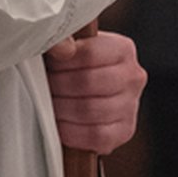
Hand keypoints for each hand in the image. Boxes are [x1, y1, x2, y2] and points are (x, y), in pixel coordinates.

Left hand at [44, 30, 146, 154]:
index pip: (89, 53)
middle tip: (44, 85)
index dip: (62, 61)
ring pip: (89, 110)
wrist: (92, 89)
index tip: (48, 64)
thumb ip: (65, 40)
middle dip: (59, 85)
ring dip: (62, 108)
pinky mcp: (124, 132)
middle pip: (88, 82)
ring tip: (49, 103)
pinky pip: (95, 136)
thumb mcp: (76, 45)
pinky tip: (61, 123)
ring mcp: (131, 106)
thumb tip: (61, 47)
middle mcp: (133, 77)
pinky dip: (72, 131)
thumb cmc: (80, 65)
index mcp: (123, 49)